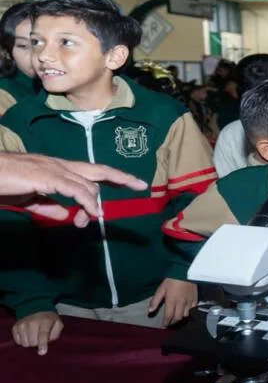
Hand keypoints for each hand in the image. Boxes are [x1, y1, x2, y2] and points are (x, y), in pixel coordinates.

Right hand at [0, 153, 146, 227]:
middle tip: (140, 185)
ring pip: (87, 183)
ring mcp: (53, 169)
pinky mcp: (45, 176)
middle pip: (97, 170)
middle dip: (120, 176)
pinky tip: (91, 212)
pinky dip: (86, 201)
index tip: (129, 183)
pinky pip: (74, 189)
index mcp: (56, 168)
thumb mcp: (28, 198)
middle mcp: (58, 165)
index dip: (110, 176)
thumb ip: (47, 204)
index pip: (89, 171)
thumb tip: (65, 214)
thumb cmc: (1, 183)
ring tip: (95, 217)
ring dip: (94, 203)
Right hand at [11, 311, 62, 355]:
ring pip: (25, 343)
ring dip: (30, 343)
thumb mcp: (57, 323)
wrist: (35, 309)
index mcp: (45, 320)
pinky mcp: (15, 327)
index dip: (42, 344)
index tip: (42, 353)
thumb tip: (48, 341)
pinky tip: (27, 335)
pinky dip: (23, 341)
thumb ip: (56, 333)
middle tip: (40, 337)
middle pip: (33, 341)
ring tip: (33, 336)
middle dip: (38, 343)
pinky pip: (18, 342)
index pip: (43, 334)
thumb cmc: (48, 319)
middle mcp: (32, 322)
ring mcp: (22, 324)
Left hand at [148, 278, 197, 326]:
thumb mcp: (161, 288)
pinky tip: (186, 310)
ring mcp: (189, 301)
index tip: (163, 326)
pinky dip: (189, 312)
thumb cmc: (172, 279)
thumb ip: (156, 300)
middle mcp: (181, 303)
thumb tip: (150, 311)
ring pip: (186, 315)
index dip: (165, 323)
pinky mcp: (195, 298)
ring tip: (177, 317)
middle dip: (173, 322)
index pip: (168, 316)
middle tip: (169, 323)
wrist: (186, 271)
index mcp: (172, 301)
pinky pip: (193, 309)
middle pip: (178, 318)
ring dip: (181, 318)